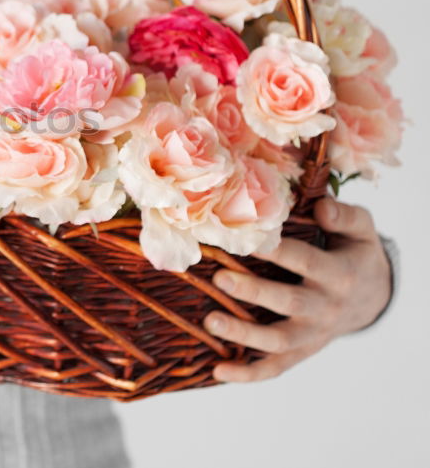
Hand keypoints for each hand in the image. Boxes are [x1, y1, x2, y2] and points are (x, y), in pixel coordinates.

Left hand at [205, 197, 390, 382]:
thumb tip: (322, 207)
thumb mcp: (361, 230)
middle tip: (219, 277)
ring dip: (244, 334)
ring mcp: (312, 334)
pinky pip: (274, 368)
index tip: (245, 238)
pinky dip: (247, 374)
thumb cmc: (353, 253)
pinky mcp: (300, 352)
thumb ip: (345, 216)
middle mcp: (325, 307)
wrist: (371, 297)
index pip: (306, 261)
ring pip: (278, 341)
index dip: (276, 250)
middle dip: (254, 292)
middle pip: (288, 302)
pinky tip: (217, 371)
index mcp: (338, 274)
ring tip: (210, 322)